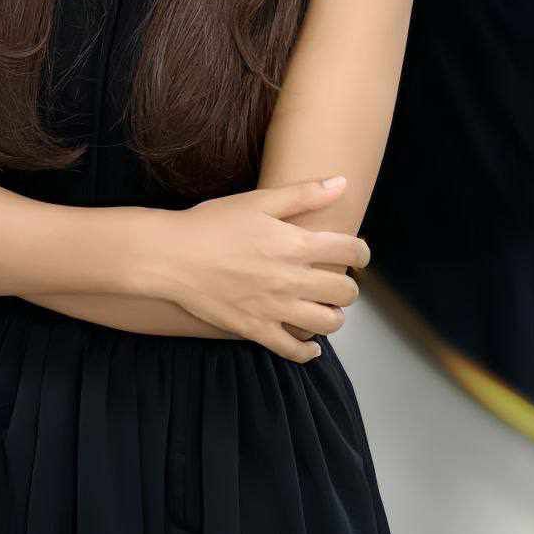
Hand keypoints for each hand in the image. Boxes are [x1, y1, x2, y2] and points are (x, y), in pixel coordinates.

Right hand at [146, 178, 369, 362]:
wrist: (171, 256)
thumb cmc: (212, 223)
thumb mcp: (258, 201)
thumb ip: (303, 194)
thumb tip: (341, 183)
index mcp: (294, 244)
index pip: (349, 251)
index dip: (361, 252)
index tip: (357, 253)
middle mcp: (290, 279)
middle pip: (345, 291)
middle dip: (348, 285)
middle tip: (335, 279)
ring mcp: (274, 308)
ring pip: (327, 323)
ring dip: (333, 315)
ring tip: (323, 306)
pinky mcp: (255, 329)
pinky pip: (293, 351)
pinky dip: (308, 350)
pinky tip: (309, 343)